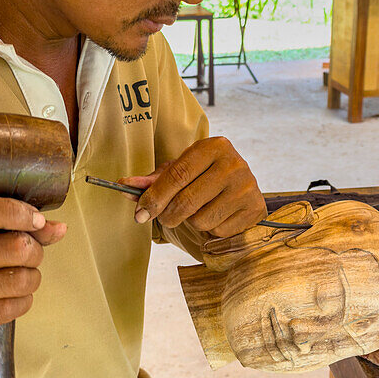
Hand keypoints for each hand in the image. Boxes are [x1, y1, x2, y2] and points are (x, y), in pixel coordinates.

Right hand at [0, 196, 65, 354]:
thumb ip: (14, 228)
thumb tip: (57, 228)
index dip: (17, 212)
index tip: (37, 220)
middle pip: (15, 247)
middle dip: (34, 251)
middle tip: (29, 256)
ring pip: (20, 279)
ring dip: (31, 278)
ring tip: (20, 277)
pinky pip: (14, 306)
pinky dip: (23, 301)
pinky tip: (12, 297)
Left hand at [123, 137, 264, 237]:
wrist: (242, 189)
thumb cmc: (205, 177)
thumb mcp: (181, 171)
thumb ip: (153, 180)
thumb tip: (124, 186)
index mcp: (213, 147)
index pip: (177, 175)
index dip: (155, 197)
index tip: (140, 213)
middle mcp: (234, 164)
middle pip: (186, 200)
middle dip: (167, 215)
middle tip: (165, 218)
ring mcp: (247, 187)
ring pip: (200, 219)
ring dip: (192, 222)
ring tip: (200, 210)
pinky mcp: (254, 209)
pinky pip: (218, 231)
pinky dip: (211, 230)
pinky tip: (218, 216)